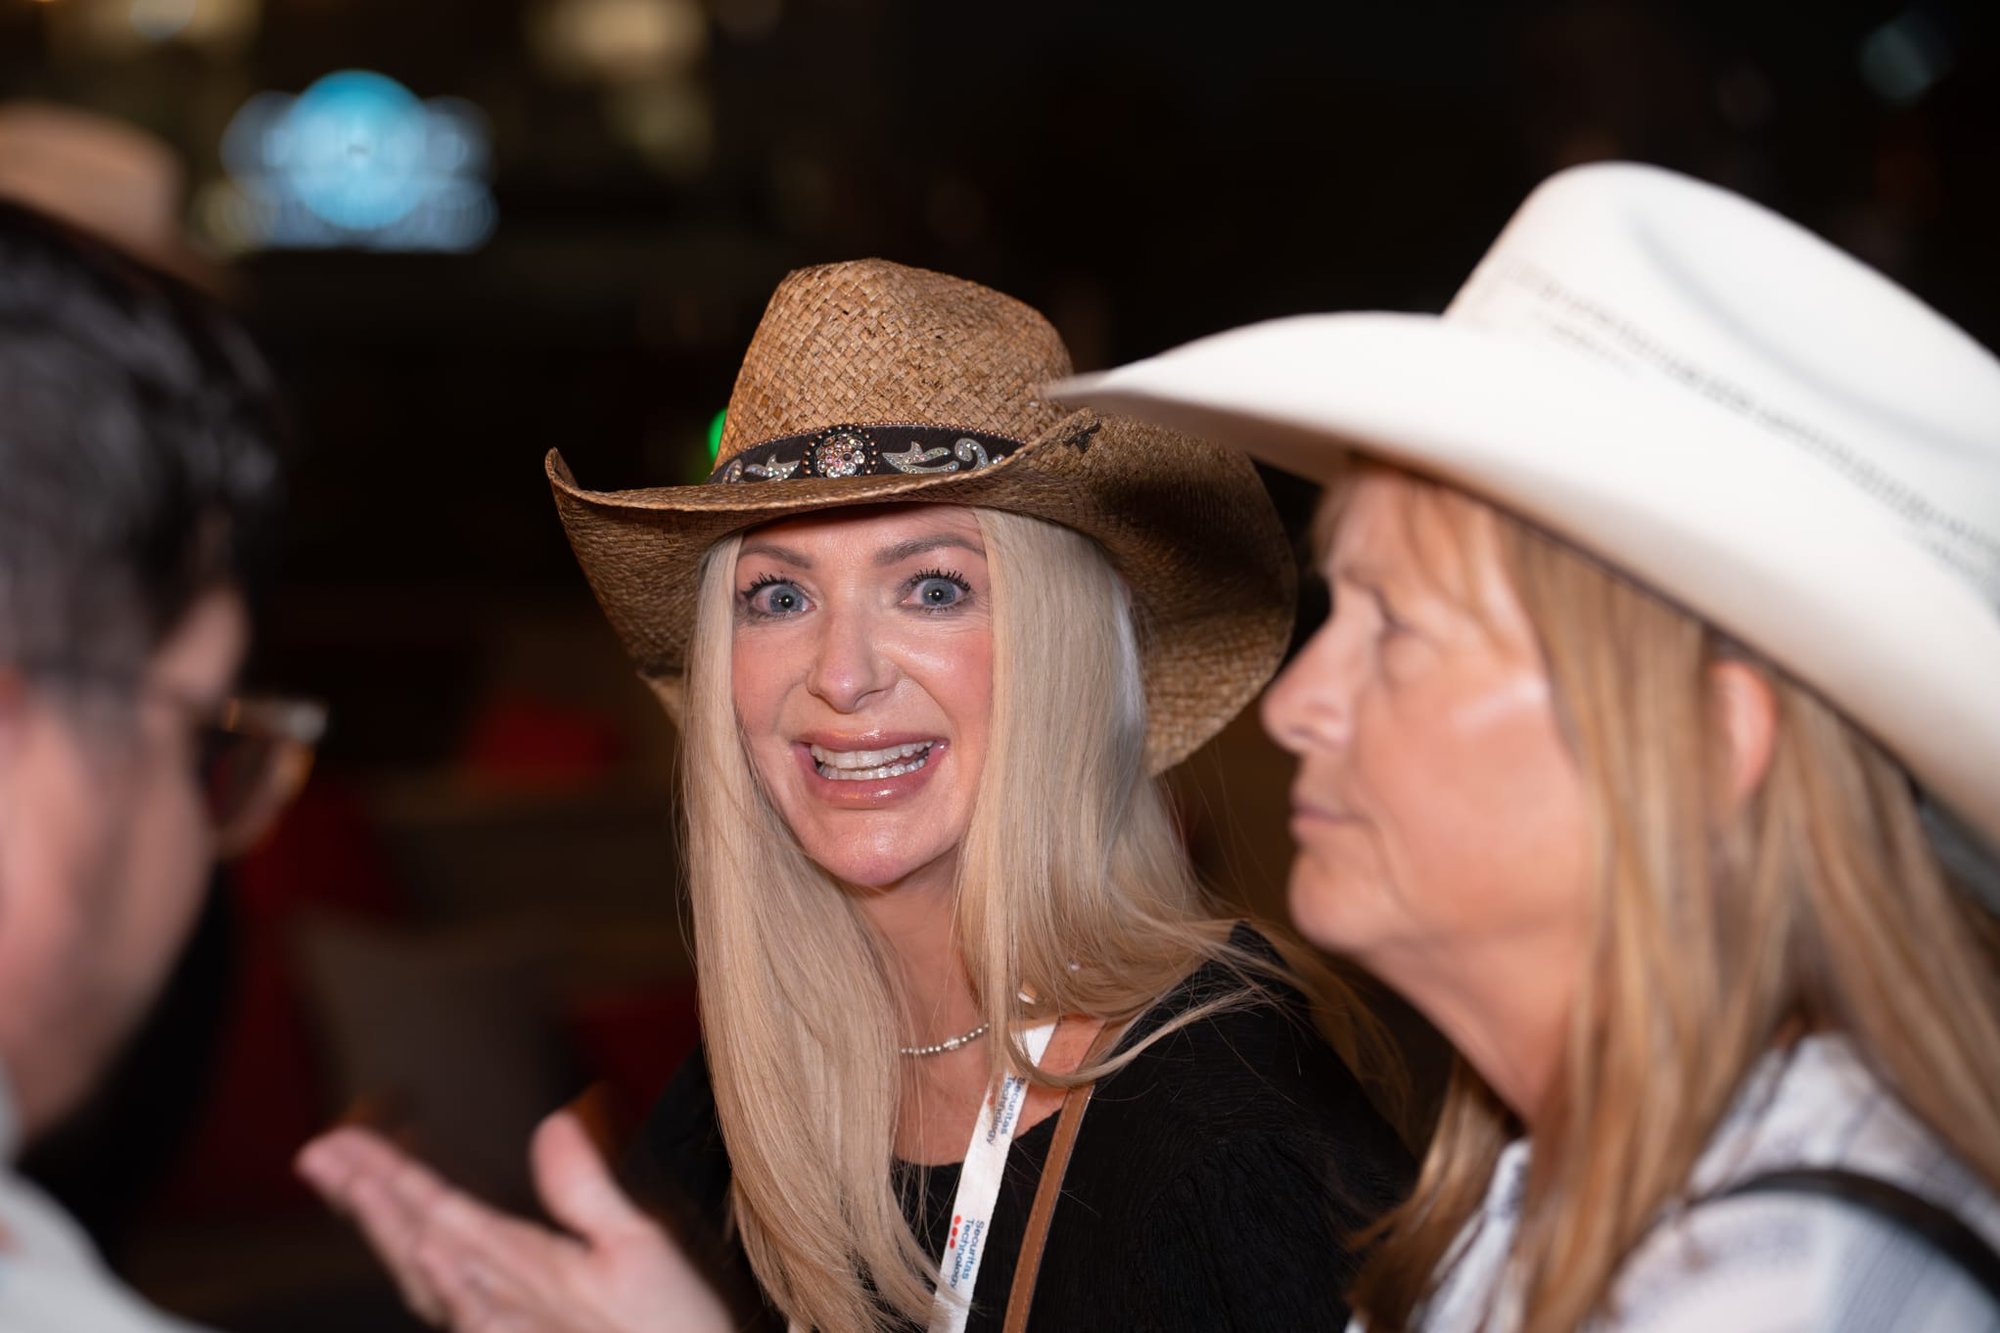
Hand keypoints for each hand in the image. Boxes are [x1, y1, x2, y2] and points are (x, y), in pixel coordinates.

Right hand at [297, 1110, 733, 1332]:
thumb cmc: (671, 1331)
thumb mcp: (632, 1247)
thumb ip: (584, 1190)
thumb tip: (555, 1121)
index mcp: (519, 1262)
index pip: (440, 1208)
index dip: (388, 1174)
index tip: (339, 1140)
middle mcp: (501, 1295)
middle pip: (420, 1238)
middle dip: (369, 1198)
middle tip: (319, 1152)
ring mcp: (510, 1325)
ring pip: (440, 1279)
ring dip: (398, 1234)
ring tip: (363, 1188)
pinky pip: (486, 1317)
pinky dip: (457, 1287)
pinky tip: (433, 1249)